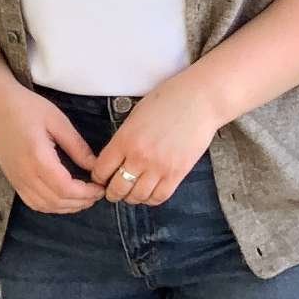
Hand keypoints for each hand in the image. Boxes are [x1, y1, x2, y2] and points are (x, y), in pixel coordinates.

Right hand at [0, 81, 108, 213]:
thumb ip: (77, 146)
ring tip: (84, 199)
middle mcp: (25, 174)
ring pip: (45, 206)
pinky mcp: (14, 181)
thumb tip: (95, 166)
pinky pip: (33, 203)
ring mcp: (17, 180)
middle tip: (97, 194)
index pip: (65, 187)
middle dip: (80, 202)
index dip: (85, 193)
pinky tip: (64, 199)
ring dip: (67, 207)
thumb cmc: (27, 108)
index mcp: (38, 158)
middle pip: (56, 201)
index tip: (100, 187)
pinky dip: (51, 206)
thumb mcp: (57, 121)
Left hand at [92, 71, 223, 204]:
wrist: (200, 99)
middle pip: (117, 189)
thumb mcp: (136, 114)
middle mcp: (140, 156)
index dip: (99, 176)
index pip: (101, 170)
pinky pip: (159, 197)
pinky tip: (150, 192)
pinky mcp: (177, 173)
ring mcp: (159, 167)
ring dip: (132, 197)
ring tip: (133, 191)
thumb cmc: (169, 99)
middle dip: (112, 192)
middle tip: (114, 189)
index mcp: (125, 139)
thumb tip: (116, 157)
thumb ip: (124, 137)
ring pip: (137, 196)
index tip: (102, 177)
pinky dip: (151, 198)